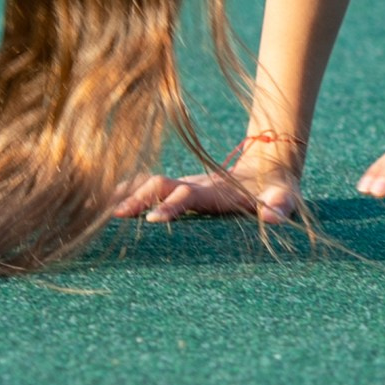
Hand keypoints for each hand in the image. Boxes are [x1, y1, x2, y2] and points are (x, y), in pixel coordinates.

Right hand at [108, 142, 304, 228]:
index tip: (152, 219)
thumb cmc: (278, 189)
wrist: (270, 165)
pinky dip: (128, 191)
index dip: (171, 205)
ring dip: (127, 194)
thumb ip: (280, 204)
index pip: (188, 195)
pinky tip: (104, 201)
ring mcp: (186, 186)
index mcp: (216, 191)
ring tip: (99, 207)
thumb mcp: (285, 197)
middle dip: (138, 199)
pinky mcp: (182, 190)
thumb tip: (273, 215)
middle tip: (115, 215)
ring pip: (150, 185)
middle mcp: (196, 185)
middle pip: (160, 187)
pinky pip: (149, 188)